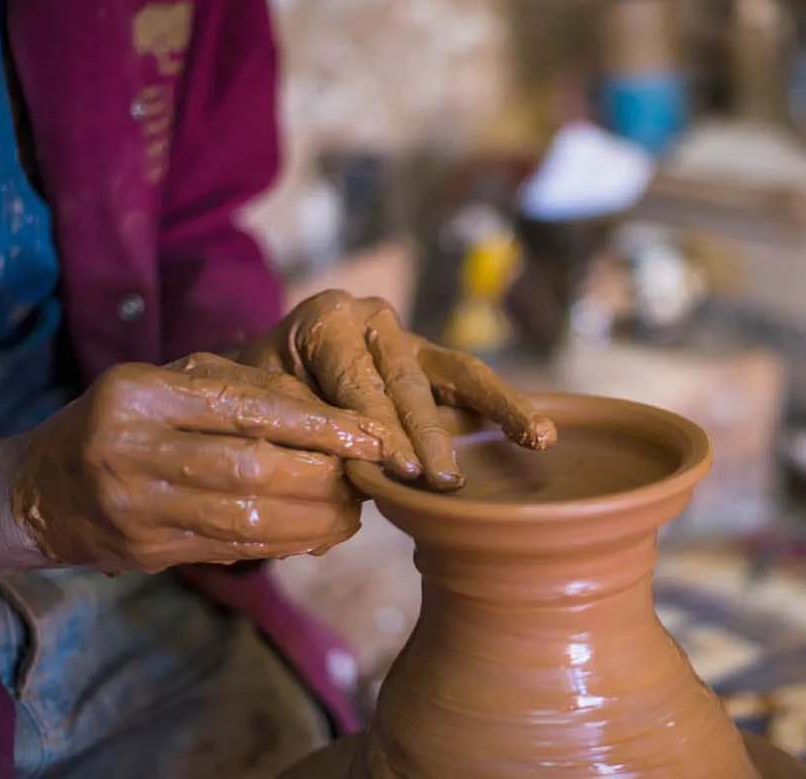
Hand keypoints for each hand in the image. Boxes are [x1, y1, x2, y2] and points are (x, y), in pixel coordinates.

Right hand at [11, 353, 399, 572]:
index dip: (319, 426)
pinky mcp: (145, 551)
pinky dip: (286, 542)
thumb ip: (245, 388)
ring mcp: (135, 507)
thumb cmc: (123, 421)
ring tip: (354, 513)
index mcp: (141, 393)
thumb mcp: (169, 384)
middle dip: (325, 478)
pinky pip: (232, 548)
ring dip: (315, 520)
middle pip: (253, 469)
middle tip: (367, 479)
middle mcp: (132, 449)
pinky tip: (319, 534)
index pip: (247, 409)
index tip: (371, 437)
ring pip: (247, 517)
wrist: (36, 491)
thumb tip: (333, 413)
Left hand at [237, 290, 555, 489]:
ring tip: (538, 437)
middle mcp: (374, 320)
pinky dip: (506, 408)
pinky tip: (543, 434)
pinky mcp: (434, 362)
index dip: (379, 427)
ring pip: (459, 373)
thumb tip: (342, 484)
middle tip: (445, 478)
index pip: (358, 382)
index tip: (400, 470)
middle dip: (429, 433)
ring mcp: (409, 339)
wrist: (268, 364)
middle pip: (409, 382)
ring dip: (499, 409)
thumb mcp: (267, 405)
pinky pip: (472, 384)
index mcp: (327, 321)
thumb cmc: (263, 391)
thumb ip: (304, 433)